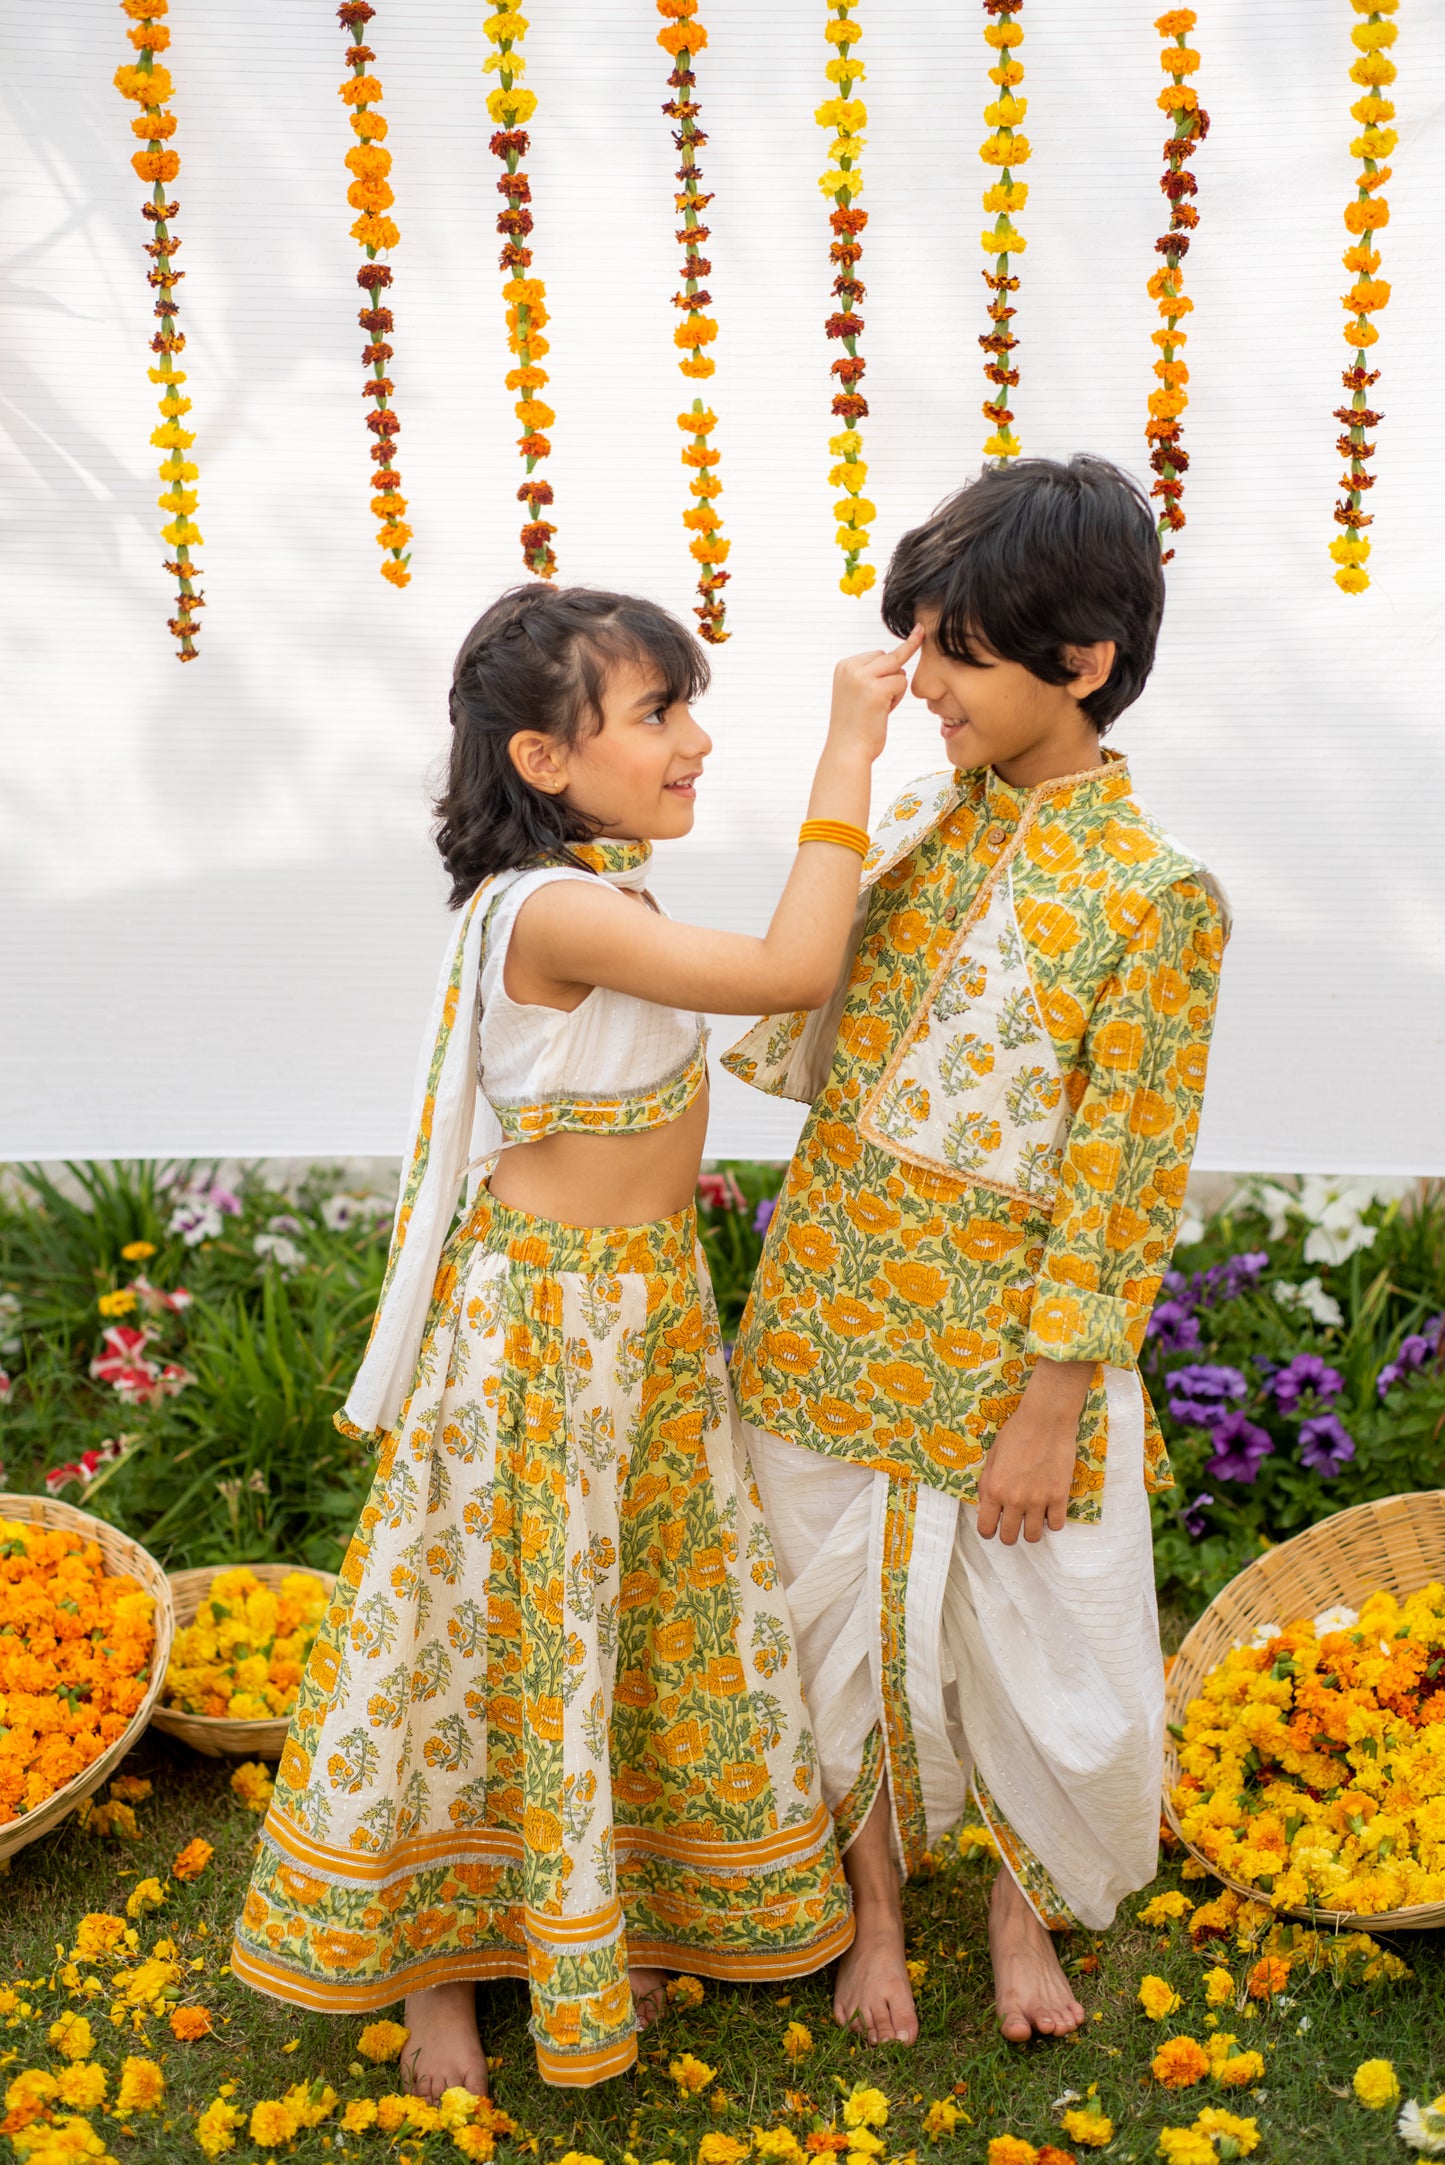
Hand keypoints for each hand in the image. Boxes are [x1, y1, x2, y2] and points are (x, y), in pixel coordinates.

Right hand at [827, 625, 922, 762]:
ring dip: (894, 689)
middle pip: (889, 658)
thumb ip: (870, 670)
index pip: (878, 655)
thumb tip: (904, 649)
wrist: (847, 751)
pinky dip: (897, 699)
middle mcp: (851, 667)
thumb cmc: (857, 724)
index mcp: (844, 665)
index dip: (880, 676)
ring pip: (898, 668)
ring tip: (876, 708)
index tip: (868, 696)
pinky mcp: (877, 689)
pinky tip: (882, 711)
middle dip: (889, 679)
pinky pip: (902, 682)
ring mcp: (863, 677)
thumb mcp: (857, 689)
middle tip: (873, 703)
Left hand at [974, 1357, 1092, 1543]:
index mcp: (994, 1489)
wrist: (1045, 1419)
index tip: (994, 1527)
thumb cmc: (1016, 1433)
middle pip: (1010, 1537)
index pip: (986, 1528)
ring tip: (1033, 1518)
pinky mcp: (1060, 1496)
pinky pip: (1057, 1525)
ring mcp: (1038, 1500)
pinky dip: (1053, 1521)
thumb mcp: (992, 1457)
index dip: (988, 1531)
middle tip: (1014, 1523)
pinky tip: (1050, 1510)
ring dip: (1031, 1530)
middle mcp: (1014, 1499)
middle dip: (1009, 1533)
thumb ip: (986, 1485)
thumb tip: (983, 1509)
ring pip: (1034, 1536)